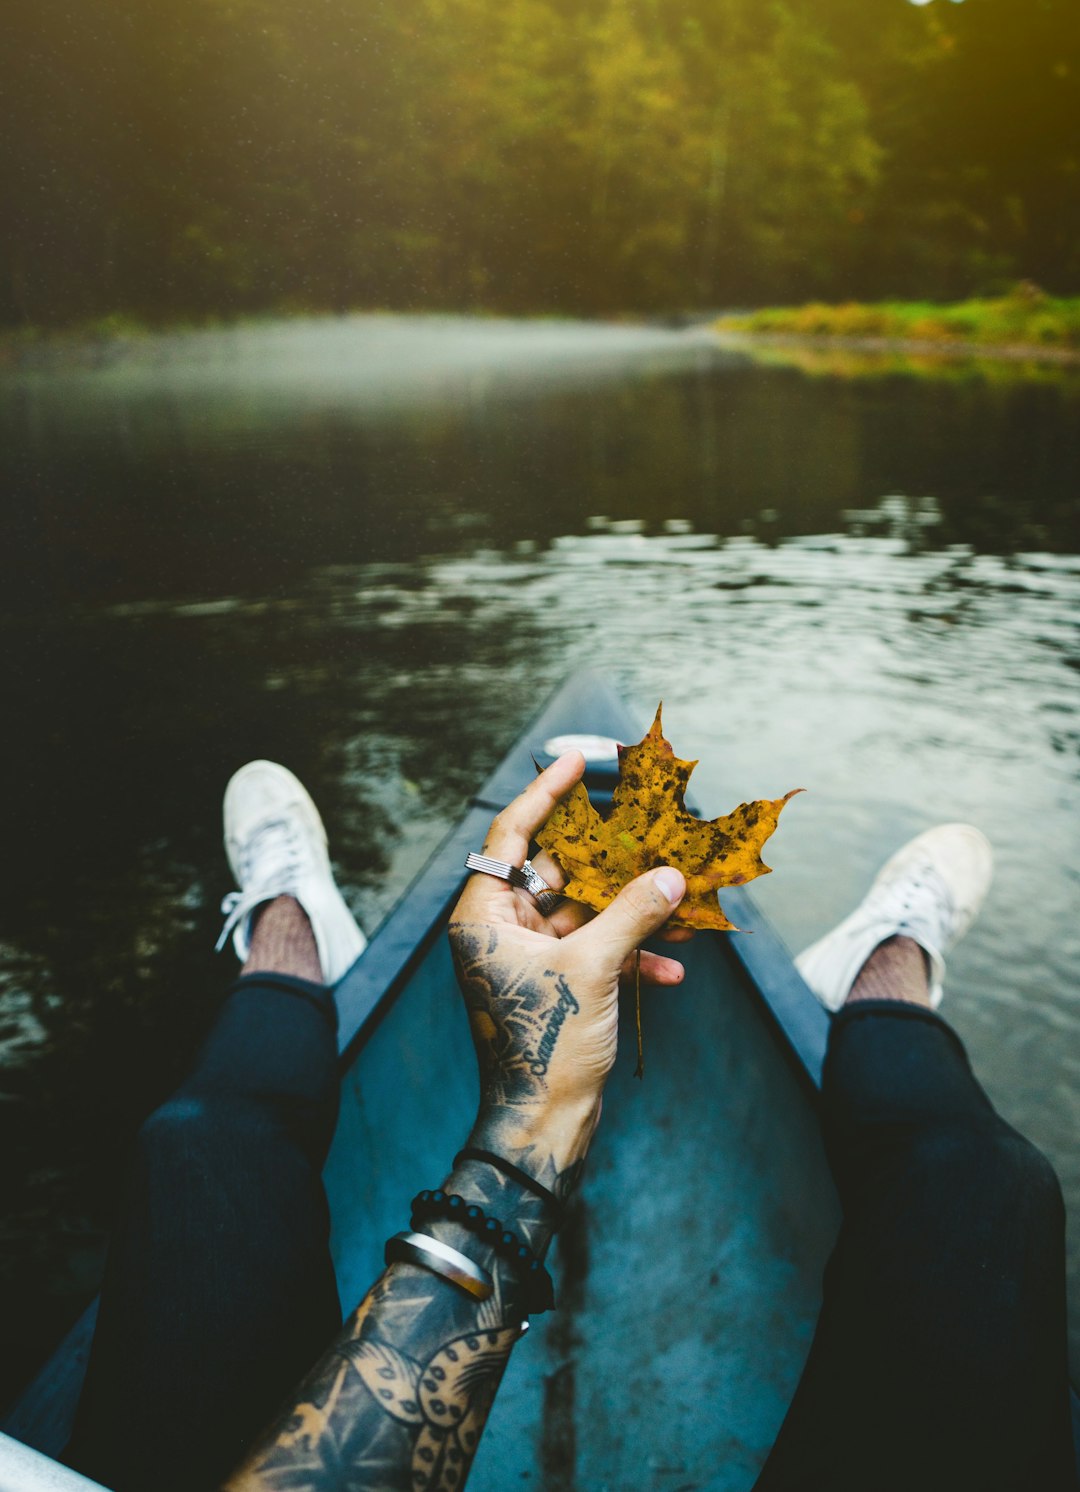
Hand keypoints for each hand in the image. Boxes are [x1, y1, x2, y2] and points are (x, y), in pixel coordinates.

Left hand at [450, 751, 686, 1182]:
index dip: (546, 792)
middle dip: (609, 859)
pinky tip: (674, 963)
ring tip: (679, 897)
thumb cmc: (545, 1047)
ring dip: (630, 909)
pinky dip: (630, 952)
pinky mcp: (554, 983)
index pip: (512, 833)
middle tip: (650, 829)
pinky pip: (594, 949)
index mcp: (484, 915)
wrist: (542, 1125)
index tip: (577, 759)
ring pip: (584, 910)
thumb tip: (670, 877)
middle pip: (557, 869)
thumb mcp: (592, 969)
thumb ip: (632, 914)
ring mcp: (526, 957)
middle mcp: (499, 929)